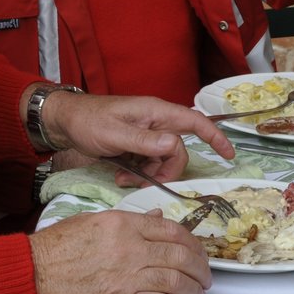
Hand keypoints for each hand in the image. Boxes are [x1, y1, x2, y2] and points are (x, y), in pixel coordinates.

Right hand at [30, 209, 211, 293]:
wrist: (33, 275)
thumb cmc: (57, 246)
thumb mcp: (92, 220)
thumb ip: (128, 220)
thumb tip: (157, 218)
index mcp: (123, 224)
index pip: (171, 230)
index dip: (192, 242)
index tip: (198, 252)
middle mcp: (130, 248)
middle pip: (181, 256)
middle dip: (201, 268)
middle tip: (206, 277)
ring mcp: (127, 276)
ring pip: (176, 282)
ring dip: (194, 291)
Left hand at [34, 91, 235, 183]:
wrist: (65, 121)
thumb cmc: (88, 121)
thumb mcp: (114, 134)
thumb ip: (144, 142)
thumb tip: (174, 146)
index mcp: (156, 112)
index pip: (195, 121)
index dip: (215, 137)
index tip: (228, 155)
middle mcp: (156, 122)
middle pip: (178, 150)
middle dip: (167, 170)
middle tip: (146, 181)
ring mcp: (146, 134)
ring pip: (163, 160)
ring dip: (149, 174)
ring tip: (125, 180)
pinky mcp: (137, 145)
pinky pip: (148, 163)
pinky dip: (139, 173)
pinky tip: (122, 177)